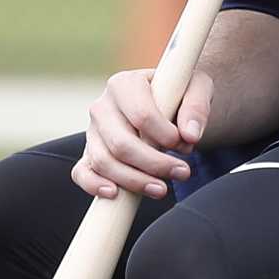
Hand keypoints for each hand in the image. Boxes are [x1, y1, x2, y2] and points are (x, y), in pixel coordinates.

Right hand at [70, 67, 213, 201]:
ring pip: (103, 161)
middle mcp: (102, 106)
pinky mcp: (89, 153)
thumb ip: (196, 107)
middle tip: (183, 173)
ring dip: (134, 180)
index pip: (141, 115)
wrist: (165, 102)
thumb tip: (190, 136)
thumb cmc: (179, 95)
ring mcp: (92, 131)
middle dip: (154, 164)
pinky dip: (93, 184)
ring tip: (162, 189)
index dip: (165, 136)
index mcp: (124, 84)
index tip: (187, 144)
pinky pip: (81, 172)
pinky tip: (115, 194)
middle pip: (121, 143)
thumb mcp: (196, 88)